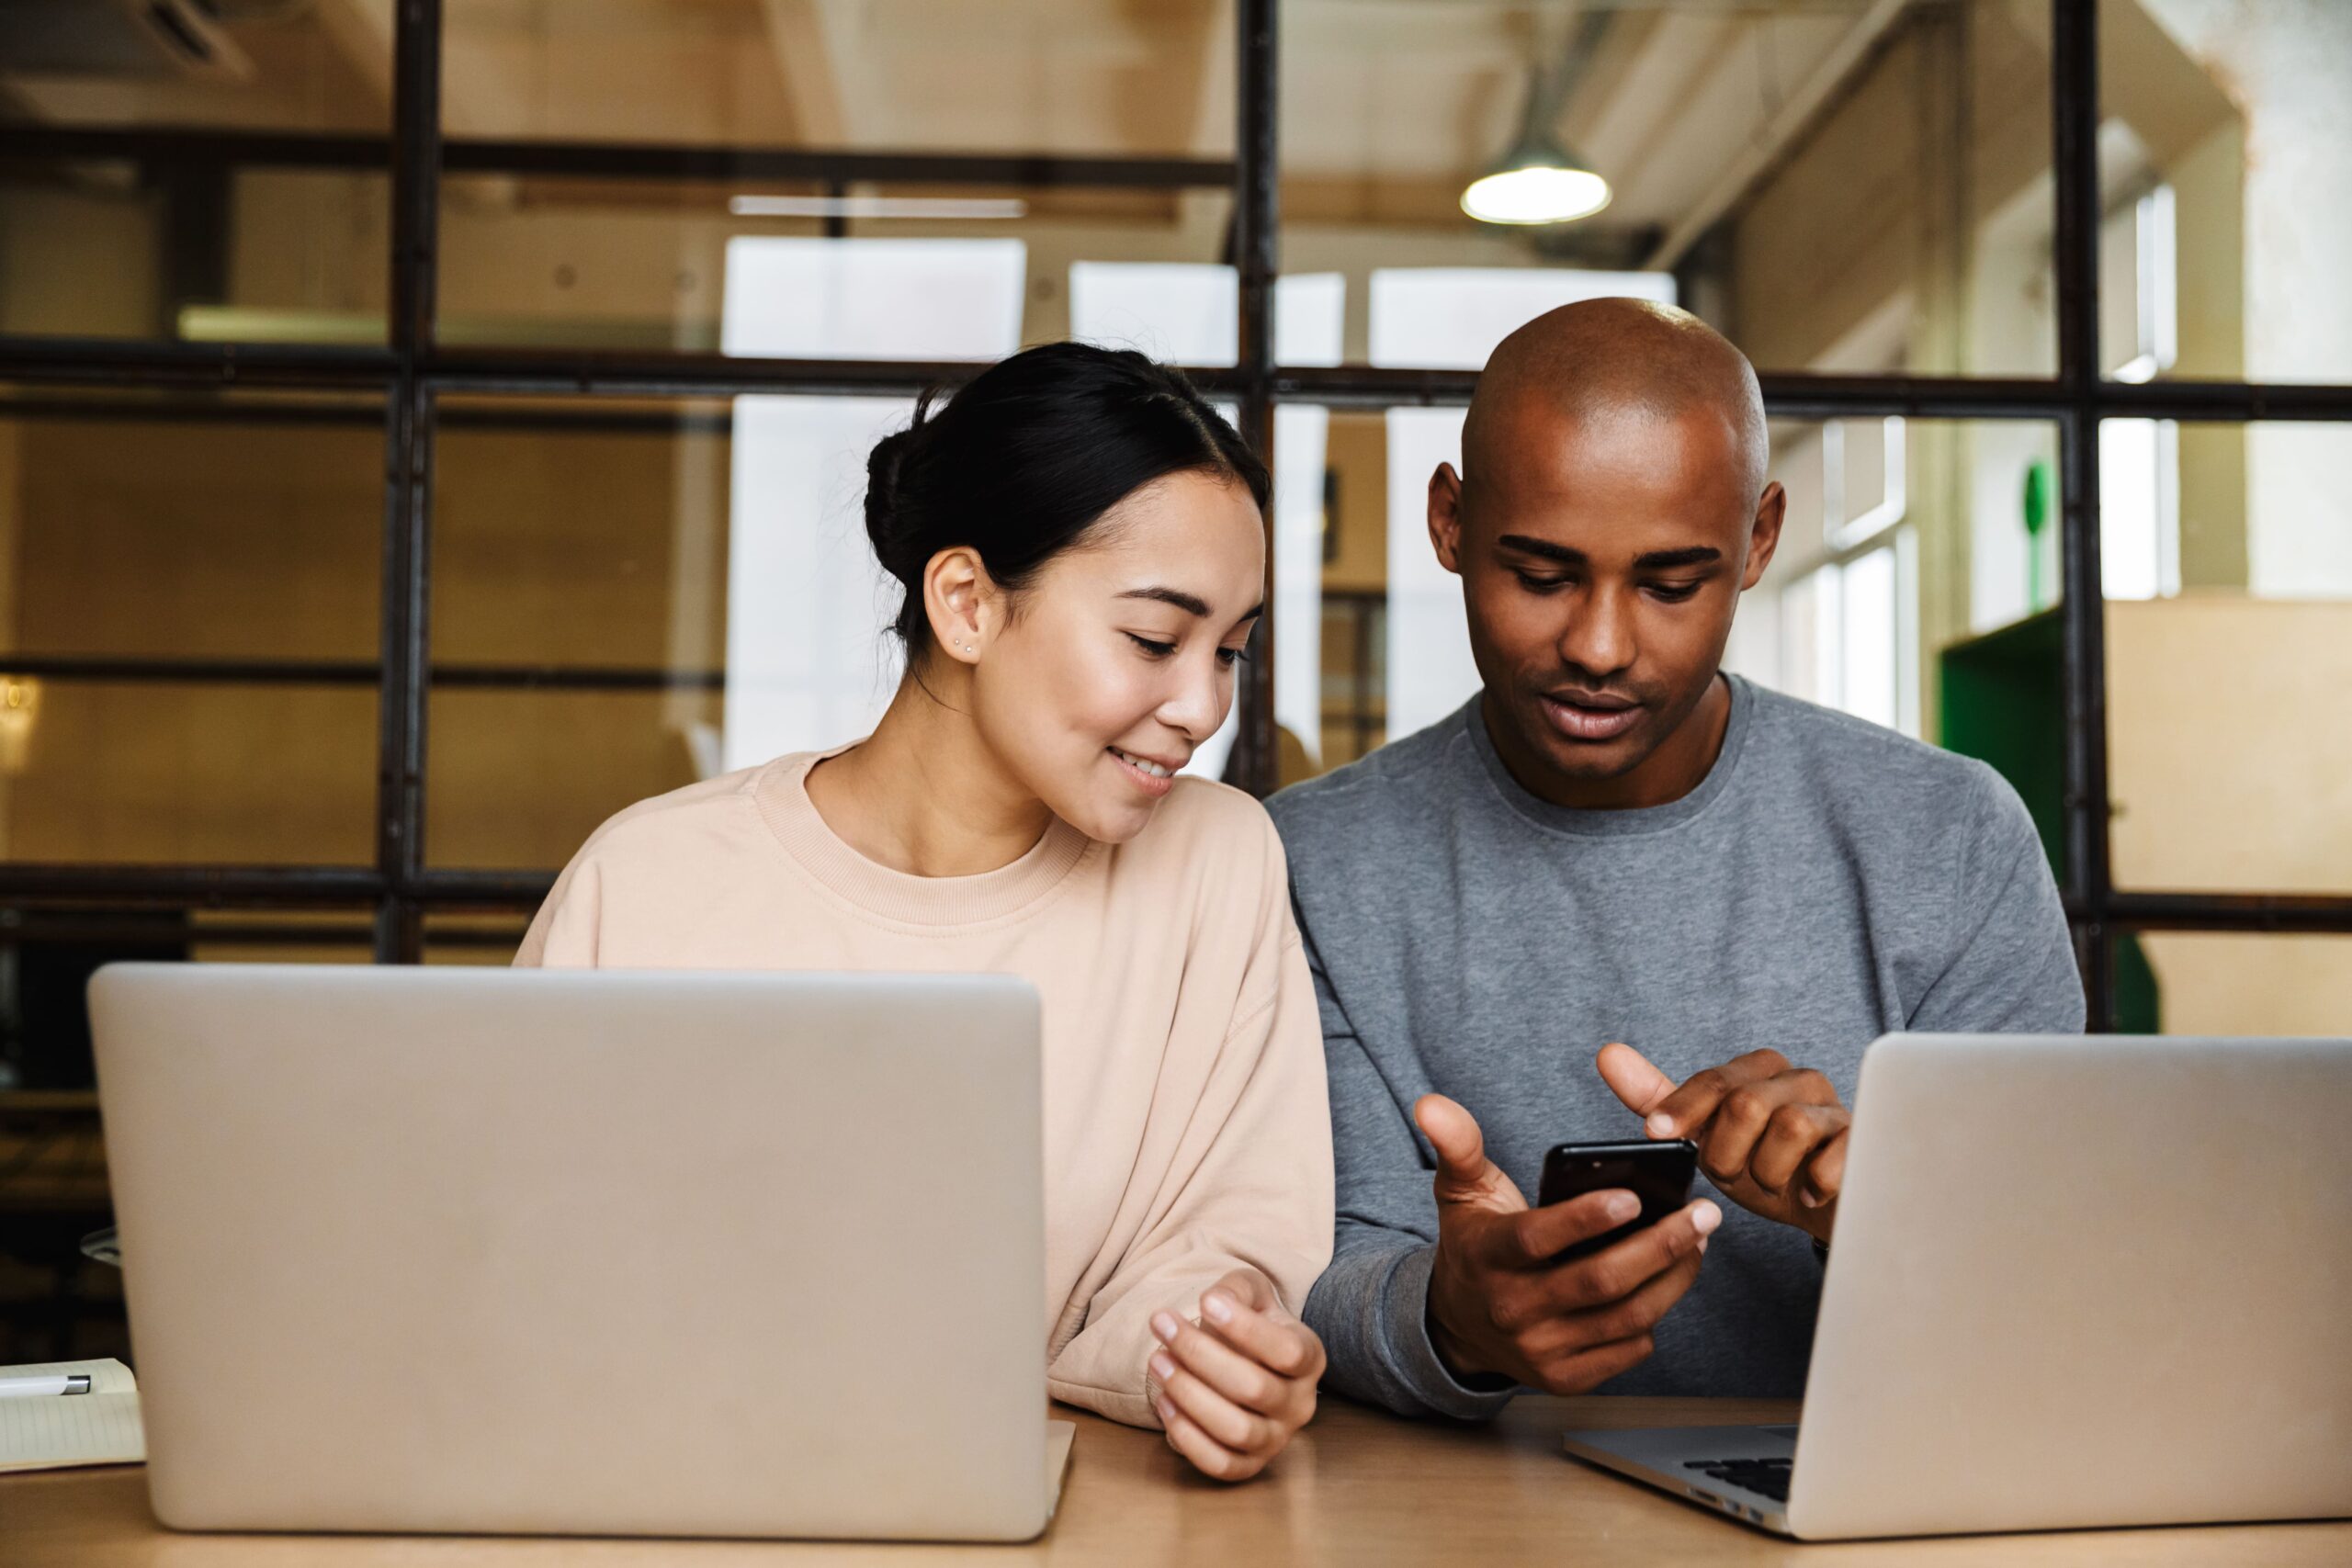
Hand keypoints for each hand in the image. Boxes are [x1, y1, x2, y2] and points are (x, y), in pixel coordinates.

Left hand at [1148, 1268, 1323, 1481]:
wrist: (1246, 1360)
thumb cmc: (1248, 1323)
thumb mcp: (1250, 1293)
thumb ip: (1236, 1289)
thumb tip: (1214, 1301)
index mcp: (1310, 1357)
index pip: (1287, 1351)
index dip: (1245, 1328)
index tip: (1204, 1301)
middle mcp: (1300, 1404)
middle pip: (1253, 1388)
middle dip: (1199, 1354)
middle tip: (1162, 1323)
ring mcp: (1277, 1439)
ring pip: (1235, 1429)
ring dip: (1188, 1394)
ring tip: (1157, 1360)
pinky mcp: (1250, 1464)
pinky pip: (1220, 1464)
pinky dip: (1187, 1436)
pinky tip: (1163, 1400)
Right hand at [1416, 1093, 1718, 1394]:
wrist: (1459, 1327)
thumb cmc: (1475, 1244)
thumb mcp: (1462, 1192)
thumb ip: (1457, 1145)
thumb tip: (1432, 1104)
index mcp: (1489, 1256)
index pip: (1538, 1240)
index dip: (1585, 1219)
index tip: (1632, 1195)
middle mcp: (1513, 1309)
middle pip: (1600, 1281)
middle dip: (1661, 1245)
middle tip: (1704, 1212)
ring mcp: (1541, 1350)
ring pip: (1625, 1317)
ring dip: (1673, 1278)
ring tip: (1700, 1240)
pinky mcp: (1567, 1379)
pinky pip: (1628, 1350)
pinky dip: (1657, 1315)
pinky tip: (1672, 1280)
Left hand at [1596, 1043, 1848, 1242]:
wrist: (1820, 1209)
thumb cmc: (1760, 1164)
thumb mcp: (1705, 1136)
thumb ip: (1658, 1097)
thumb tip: (1608, 1053)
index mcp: (1758, 1071)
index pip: (1714, 1080)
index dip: (1683, 1107)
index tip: (1656, 1132)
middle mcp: (1799, 1080)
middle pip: (1746, 1102)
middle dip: (1727, 1152)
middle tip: (1730, 1176)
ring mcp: (1836, 1108)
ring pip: (1790, 1125)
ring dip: (1768, 1170)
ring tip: (1771, 1184)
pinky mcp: (1866, 1140)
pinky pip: (1837, 1151)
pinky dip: (1813, 1179)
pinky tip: (1806, 1193)